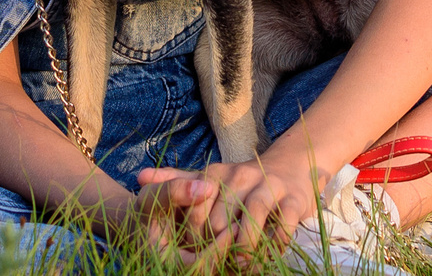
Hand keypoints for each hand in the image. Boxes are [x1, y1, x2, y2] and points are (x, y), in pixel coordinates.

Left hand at [134, 160, 321, 262]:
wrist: (291, 167)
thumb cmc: (241, 182)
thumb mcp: (207, 177)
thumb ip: (175, 181)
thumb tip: (138, 177)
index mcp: (217, 173)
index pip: (195, 211)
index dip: (193, 239)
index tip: (194, 252)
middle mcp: (242, 176)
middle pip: (222, 221)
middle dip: (217, 249)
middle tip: (217, 265)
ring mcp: (269, 187)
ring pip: (251, 221)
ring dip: (244, 249)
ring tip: (239, 264)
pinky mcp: (293, 200)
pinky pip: (282, 227)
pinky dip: (273, 245)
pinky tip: (266, 255)